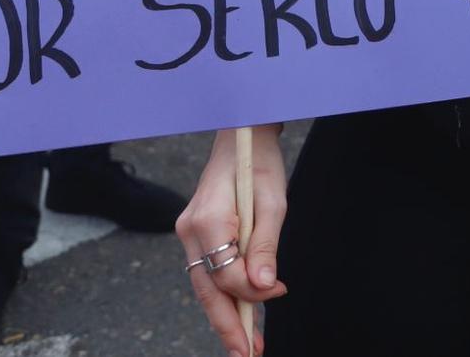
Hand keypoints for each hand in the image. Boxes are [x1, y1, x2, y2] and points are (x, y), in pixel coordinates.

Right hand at [177, 127, 286, 356]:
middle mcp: (190, 230)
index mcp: (207, 220)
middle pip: (208, 289)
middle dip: (228, 326)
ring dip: (226, 316)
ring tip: (247, 344)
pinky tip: (239, 313)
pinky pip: (208, 271)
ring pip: (205, 285)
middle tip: (247, 355)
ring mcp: (189, 233)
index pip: (226, 273)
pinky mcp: (196, 234)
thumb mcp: (273, 201)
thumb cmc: (259, 162)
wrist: (240, 134)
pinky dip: (223, 295)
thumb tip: (264, 288)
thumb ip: (265, 246)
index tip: (280, 292)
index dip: (253, 291)